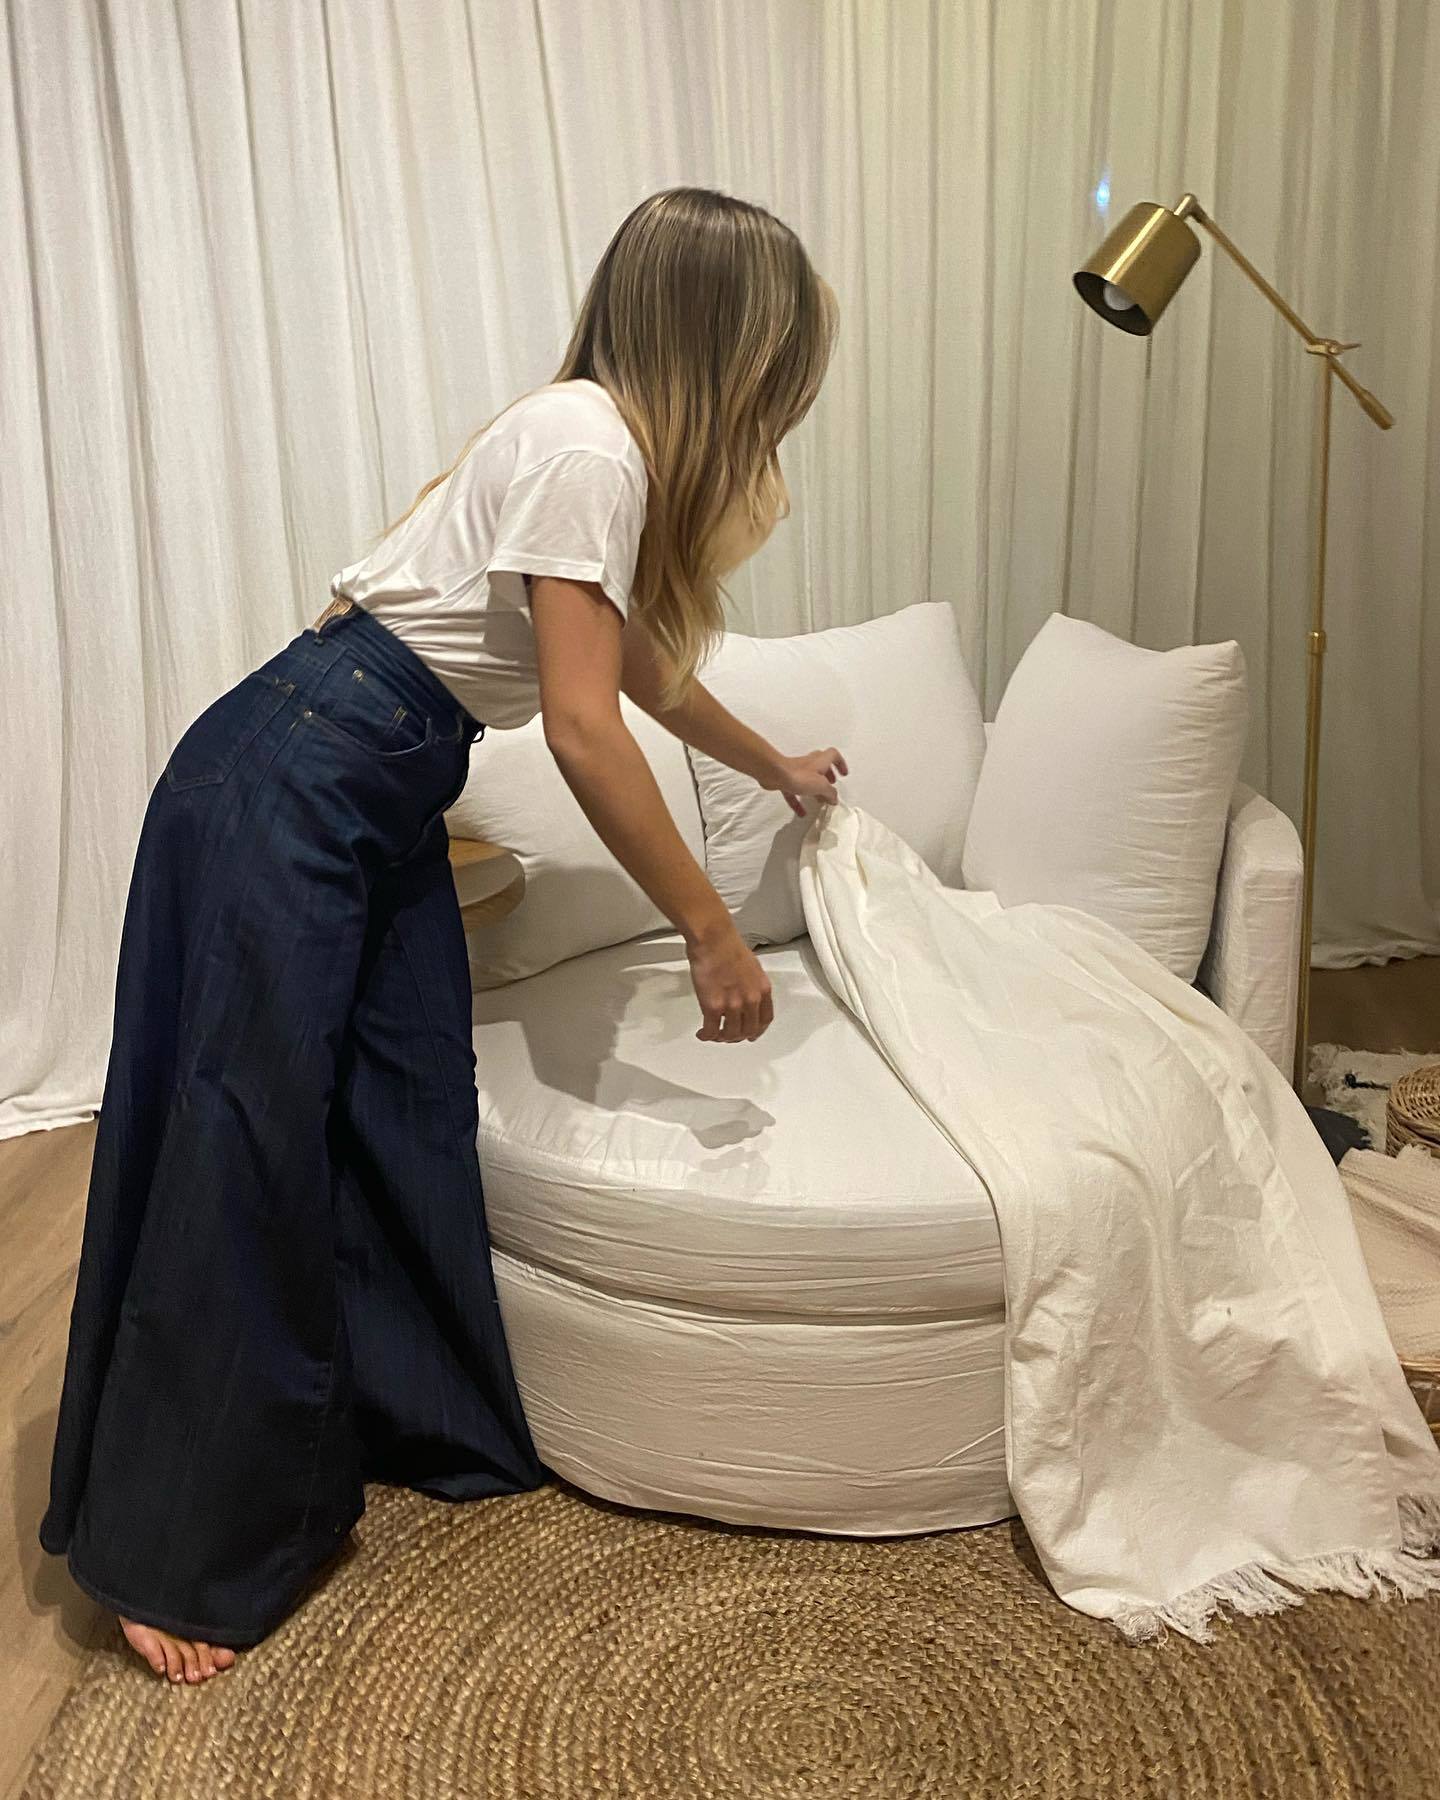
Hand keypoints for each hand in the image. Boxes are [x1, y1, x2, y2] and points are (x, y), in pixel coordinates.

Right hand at [686, 925, 774, 1041]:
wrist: (713, 940)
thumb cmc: (728, 946)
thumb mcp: (752, 967)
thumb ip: (751, 985)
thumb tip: (745, 995)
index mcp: (762, 989)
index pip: (765, 1020)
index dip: (757, 1030)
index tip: (751, 1033)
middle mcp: (750, 1000)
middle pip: (748, 1030)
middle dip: (737, 1037)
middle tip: (728, 1035)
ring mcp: (732, 1005)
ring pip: (730, 1034)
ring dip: (721, 1037)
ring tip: (714, 1034)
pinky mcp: (713, 1007)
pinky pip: (711, 1031)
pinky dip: (706, 1036)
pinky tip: (702, 1034)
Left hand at [765, 747, 848, 817]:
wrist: (775, 774)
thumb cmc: (799, 776)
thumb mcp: (821, 786)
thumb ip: (830, 793)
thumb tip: (834, 799)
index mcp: (820, 761)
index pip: (834, 755)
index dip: (840, 763)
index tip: (843, 774)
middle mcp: (809, 764)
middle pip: (822, 767)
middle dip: (828, 777)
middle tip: (831, 786)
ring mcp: (796, 771)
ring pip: (808, 779)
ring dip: (814, 789)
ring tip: (819, 800)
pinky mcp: (785, 780)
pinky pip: (794, 792)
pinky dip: (799, 802)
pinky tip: (802, 813)